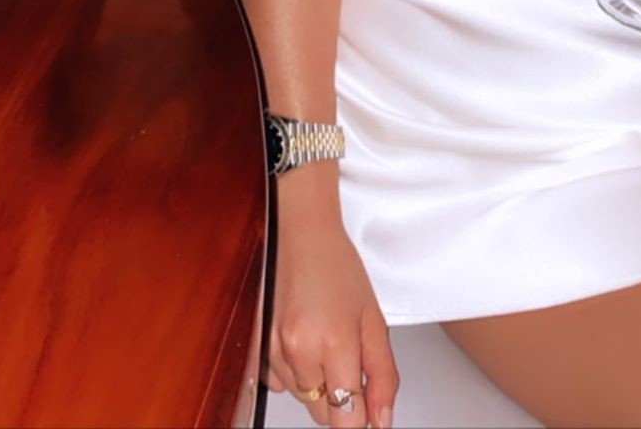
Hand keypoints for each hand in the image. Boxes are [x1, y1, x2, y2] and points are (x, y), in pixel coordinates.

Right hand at [265, 175, 397, 428]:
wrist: (300, 231)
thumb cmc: (337, 266)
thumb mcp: (374, 319)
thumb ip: (383, 375)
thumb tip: (382, 420)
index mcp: (335, 344)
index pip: (347, 420)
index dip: (361, 417)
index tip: (367, 407)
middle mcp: (299, 351)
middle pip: (323, 413)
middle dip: (341, 399)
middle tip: (347, 358)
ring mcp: (273, 348)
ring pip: (301, 397)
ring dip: (316, 382)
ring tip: (323, 338)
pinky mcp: (258, 345)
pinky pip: (277, 382)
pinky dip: (292, 371)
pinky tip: (302, 339)